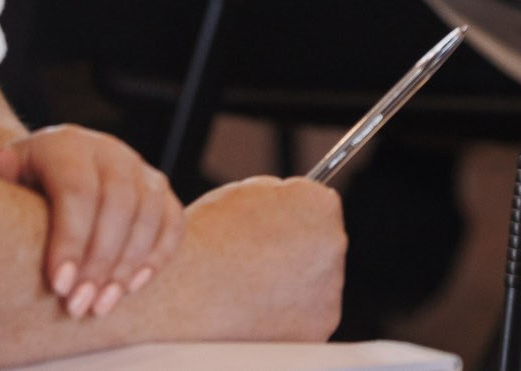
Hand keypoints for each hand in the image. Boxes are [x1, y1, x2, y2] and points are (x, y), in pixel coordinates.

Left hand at [0, 125, 184, 318]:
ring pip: (149, 213)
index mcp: (67, 144)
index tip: (59, 284)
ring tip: (102, 305)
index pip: (78, 188)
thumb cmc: (19, 180)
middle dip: (100, 261)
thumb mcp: (1, 171)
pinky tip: (133, 286)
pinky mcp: (159, 190)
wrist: (47, 165)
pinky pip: (173, 220)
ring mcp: (139, 169)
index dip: (71, 238)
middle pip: (119, 203)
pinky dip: (159, 255)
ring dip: (129, 265)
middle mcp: (109, 151)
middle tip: (79, 305)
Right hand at [186, 175, 346, 342]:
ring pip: (314, 282)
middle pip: (320, 245)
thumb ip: (277, 196)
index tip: (272, 226)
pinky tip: (255, 308)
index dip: (291, 215)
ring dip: (291, 283)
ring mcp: (329, 291)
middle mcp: (335, 247)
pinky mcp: (316, 327)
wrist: (184, 294)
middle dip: (296, 250)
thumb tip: (290, 200)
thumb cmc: (206, 240)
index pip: (318, 205)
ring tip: (249, 285)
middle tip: (257, 259)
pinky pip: (304, 316)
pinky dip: (285, 314)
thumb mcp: (243, 192)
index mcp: (321, 207)